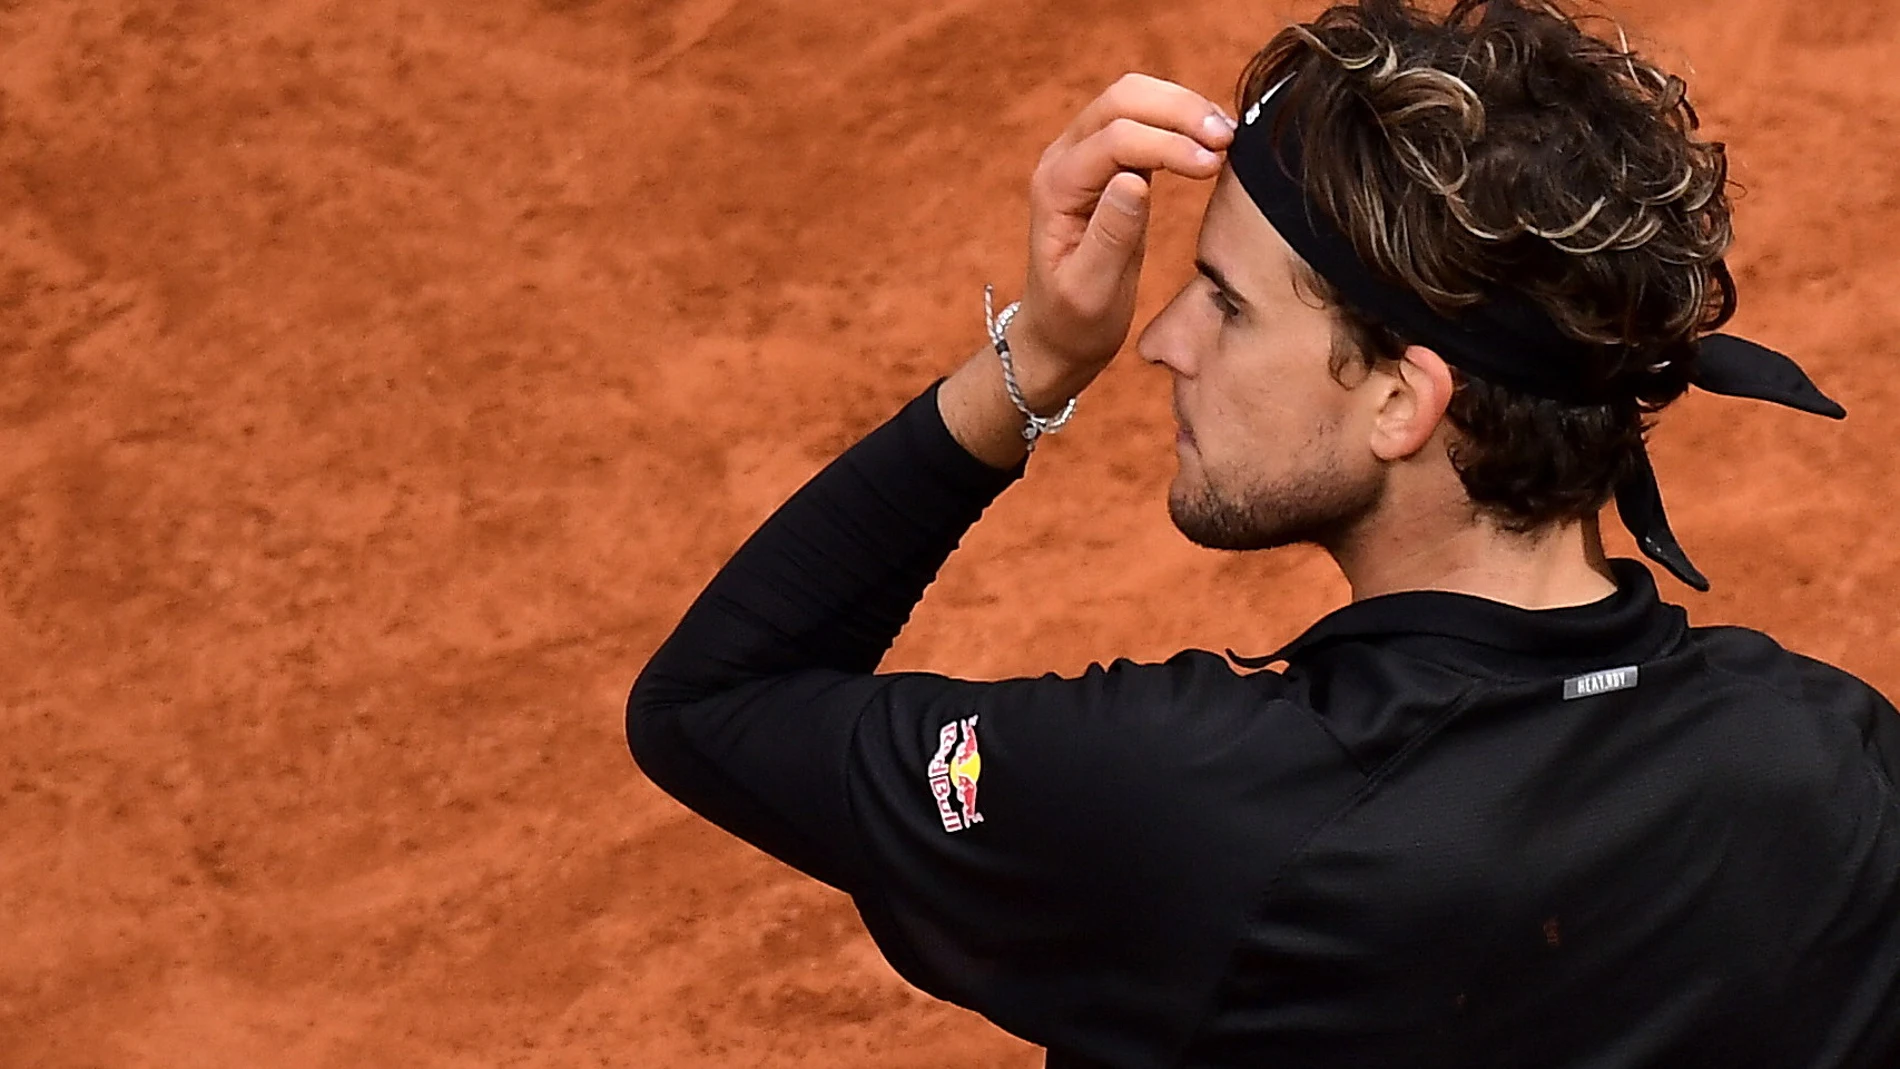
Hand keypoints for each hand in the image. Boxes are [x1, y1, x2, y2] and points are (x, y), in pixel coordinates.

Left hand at [1012, 74, 1234, 378]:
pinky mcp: (1109, 160)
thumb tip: (1135, 181)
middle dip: (1179, 110)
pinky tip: (1215, 141)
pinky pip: (1145, 120)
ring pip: (1135, 100)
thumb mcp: (1091, 291)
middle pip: (1122, 100)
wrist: (1059, 331)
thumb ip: (1110, 236)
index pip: (1113, 140)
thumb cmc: (1074, 319)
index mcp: (1055, 187)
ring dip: (1184, 109)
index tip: (1213, 165)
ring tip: (1230, 136)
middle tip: (1229, 137)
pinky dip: (1181, 121)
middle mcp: (1063, 159)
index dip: (1167, 144)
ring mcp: (1084, 154)